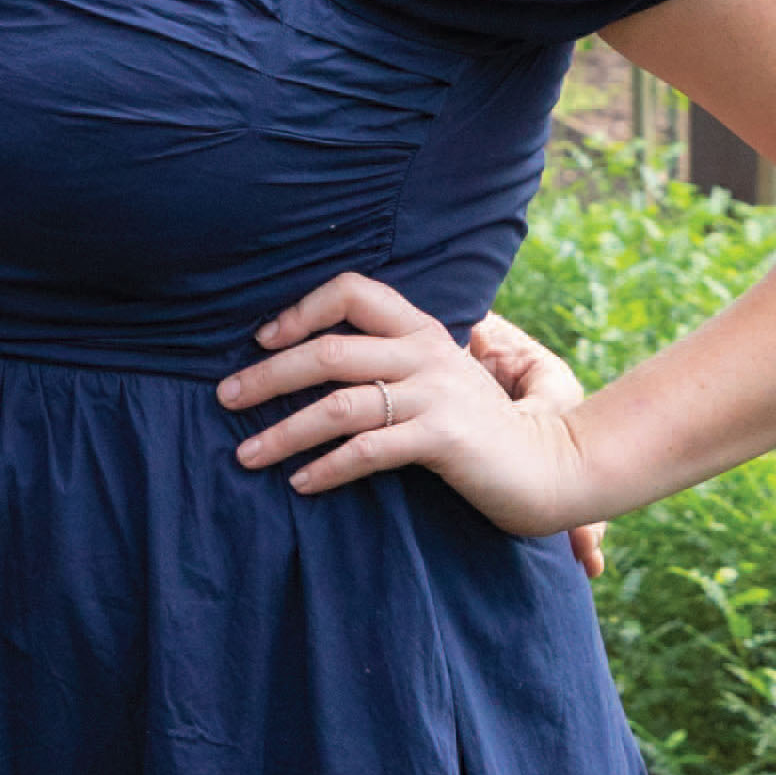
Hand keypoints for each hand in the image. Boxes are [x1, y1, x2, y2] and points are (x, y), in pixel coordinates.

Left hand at [219, 273, 606, 545]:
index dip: (300, 310)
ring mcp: (436, 394)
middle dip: (268, 375)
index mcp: (422, 330)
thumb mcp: (437, 379)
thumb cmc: (480, 428)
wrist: (550, 467)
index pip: (351, 291)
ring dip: (283, 431)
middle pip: (329, 349)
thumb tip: (314, 365)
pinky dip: (326, 468)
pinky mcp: (443, 438)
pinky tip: (300, 484)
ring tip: (246, 455)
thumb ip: (390, 362)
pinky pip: (368, 450)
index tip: (262, 340)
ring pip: (339, 403)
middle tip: (225, 399)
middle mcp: (426, 352)